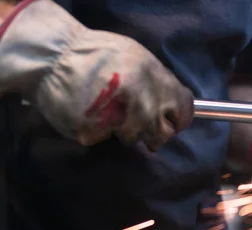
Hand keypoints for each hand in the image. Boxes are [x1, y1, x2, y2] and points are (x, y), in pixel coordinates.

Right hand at [0, 0, 192, 150]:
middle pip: (162, 133)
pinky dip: (98, 130)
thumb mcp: (137, 59)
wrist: (52, 55)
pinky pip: (104, 139)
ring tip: (108, 114)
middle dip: (152, 134)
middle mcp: (144, 100)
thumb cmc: (96, 53)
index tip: (170, 123)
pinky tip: (89, 114)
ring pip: (134, 138)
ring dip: (123, 131)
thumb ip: (158, 83)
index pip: (184, 110)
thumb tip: (171, 106)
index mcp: (157, 78)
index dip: (178, 120)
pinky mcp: (97, 132)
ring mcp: (120, 118)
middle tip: (137, 125)